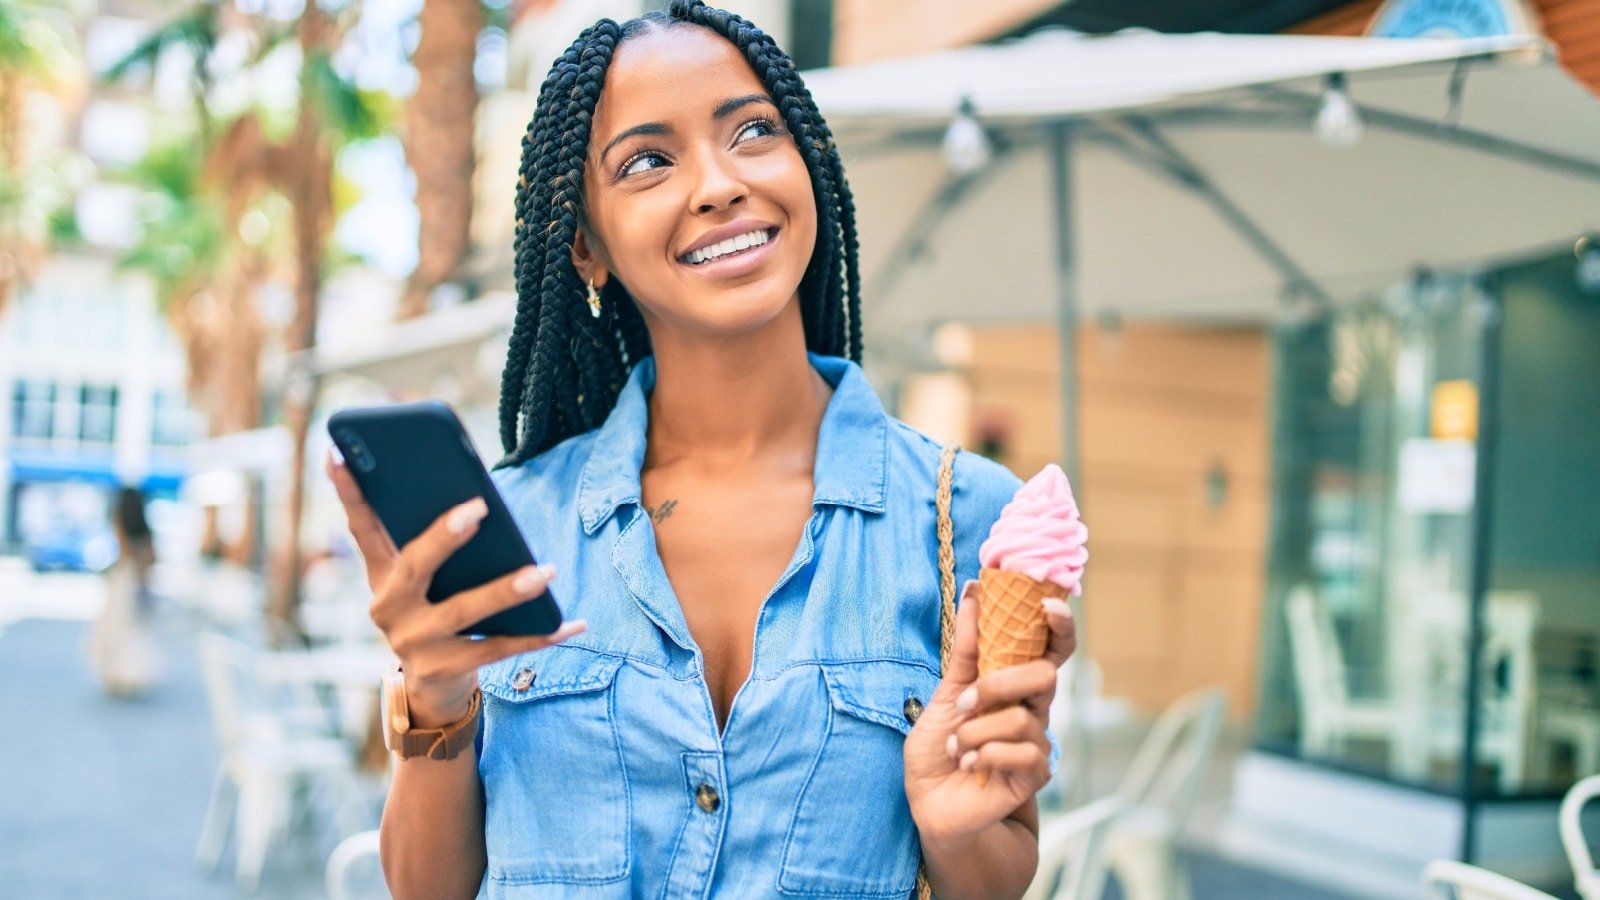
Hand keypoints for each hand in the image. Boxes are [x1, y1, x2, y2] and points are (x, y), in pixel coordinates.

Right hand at [326, 450, 584, 725]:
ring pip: (463, 611)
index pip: (362, 527)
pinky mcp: (446, 669)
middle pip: (415, 566)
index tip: (339, 450)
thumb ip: (436, 545)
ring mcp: (414, 642)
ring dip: (506, 590)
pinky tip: (573, 623)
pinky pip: (500, 648)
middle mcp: (389, 607)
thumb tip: (477, 502)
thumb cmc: (436, 612)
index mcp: (382, 575)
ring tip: (547, 570)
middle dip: (444, 537)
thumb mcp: (425, 581)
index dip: (349, 491)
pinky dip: (540, 636)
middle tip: (479, 507)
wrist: (433, 687)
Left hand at [904, 579, 1076, 842]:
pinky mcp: (1035, 775)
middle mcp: (1032, 710)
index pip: (1051, 650)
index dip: (1060, 625)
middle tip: (966, 701)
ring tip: (955, 746)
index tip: (1047, 604)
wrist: (931, 801)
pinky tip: (969, 765)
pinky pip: (1023, 753)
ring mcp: (1037, 742)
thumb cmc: (939, 746)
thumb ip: (966, 646)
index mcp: (1014, 685)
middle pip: (1044, 676)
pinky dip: (985, 755)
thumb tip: (975, 591)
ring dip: (976, 731)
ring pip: (1023, 719)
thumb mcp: (946, 690)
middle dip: (999, 684)